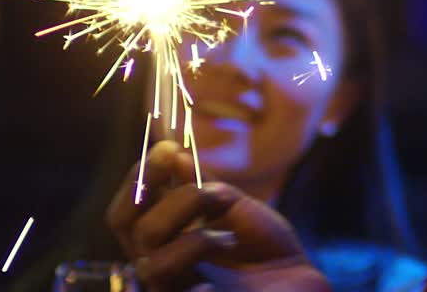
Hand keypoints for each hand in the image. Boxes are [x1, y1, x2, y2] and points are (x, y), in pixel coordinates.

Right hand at [105, 141, 328, 291]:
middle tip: (175, 160)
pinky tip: (228, 254)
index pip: (130, 212)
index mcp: (168, 240)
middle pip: (128, 229)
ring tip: (229, 233)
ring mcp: (173, 289)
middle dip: (149, 189)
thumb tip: (176, 157)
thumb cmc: (268, 250)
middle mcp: (162, 265)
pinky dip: (201, 253)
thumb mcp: (239, 208)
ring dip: (192, 231)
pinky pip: (174, 284)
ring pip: (150, 260)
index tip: (167, 148)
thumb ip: (206, 187)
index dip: (139, 179)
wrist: (298, 283)